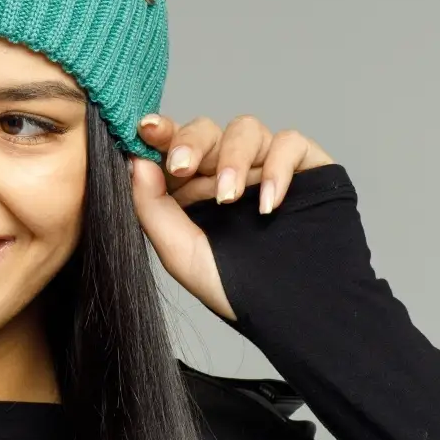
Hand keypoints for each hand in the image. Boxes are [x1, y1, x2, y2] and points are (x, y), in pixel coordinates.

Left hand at [129, 114, 335, 321]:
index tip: (146, 129)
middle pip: (206, 129)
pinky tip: (268, 204)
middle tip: (181, 167)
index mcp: (191, 184)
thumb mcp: (180, 252)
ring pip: (246, 128)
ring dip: (232, 158)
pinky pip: (290, 143)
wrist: (291, 311)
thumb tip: (135, 161)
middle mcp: (226, 168)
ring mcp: (264, 164)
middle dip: (191, 143)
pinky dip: (277, 168)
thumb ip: (152, 207)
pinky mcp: (304, 166)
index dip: (160, 131)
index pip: (172, 144)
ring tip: (228, 198)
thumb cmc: (232, 286)